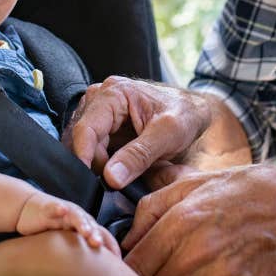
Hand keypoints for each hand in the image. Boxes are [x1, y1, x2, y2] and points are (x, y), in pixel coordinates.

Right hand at [15, 191, 120, 256]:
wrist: (30, 210)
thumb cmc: (51, 228)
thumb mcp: (67, 243)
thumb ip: (80, 256)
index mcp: (86, 227)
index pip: (103, 236)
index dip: (110, 246)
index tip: (117, 261)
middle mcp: (78, 219)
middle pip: (92, 226)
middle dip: (96, 236)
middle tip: (98, 246)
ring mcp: (64, 213)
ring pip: (76, 216)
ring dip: (81, 223)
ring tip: (85, 231)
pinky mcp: (49, 208)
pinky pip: (54, 208)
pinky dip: (58, 208)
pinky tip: (61, 210)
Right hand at [63, 76, 213, 188]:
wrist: (193, 111)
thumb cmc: (184, 115)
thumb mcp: (167, 135)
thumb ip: (138, 156)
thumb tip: (110, 177)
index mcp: (114, 92)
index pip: (86, 128)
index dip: (84, 157)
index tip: (88, 182)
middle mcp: (100, 97)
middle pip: (83, 138)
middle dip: (94, 163)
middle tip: (114, 183)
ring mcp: (99, 110)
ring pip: (84, 144)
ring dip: (98, 163)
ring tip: (121, 175)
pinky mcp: (102, 124)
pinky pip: (92, 146)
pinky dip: (102, 161)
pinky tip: (118, 169)